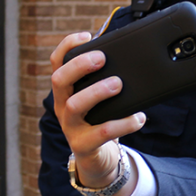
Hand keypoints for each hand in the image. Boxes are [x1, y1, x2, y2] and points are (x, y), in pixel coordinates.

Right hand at [50, 32, 143, 195]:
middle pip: (59, 80)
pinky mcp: (83, 145)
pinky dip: (123, 123)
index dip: (67, 46)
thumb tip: (129, 57)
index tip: (87, 35)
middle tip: (102, 59)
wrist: (96, 159)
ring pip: (74, 105)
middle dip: (79, 65)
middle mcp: (62, 106)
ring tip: (118, 84)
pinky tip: (139, 117)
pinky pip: (101, 133)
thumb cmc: (99, 121)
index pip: (57, 63)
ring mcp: (70, 127)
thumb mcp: (98, 99)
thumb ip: (106, 79)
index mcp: (66, 91)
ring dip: (97, 91)